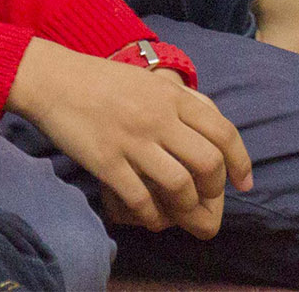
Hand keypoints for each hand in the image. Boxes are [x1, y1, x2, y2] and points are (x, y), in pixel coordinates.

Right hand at [6, 40, 252, 236]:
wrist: (55, 80)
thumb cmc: (103, 81)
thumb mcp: (150, 81)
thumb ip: (182, 100)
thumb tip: (213, 127)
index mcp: (172, 96)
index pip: (223, 131)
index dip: (240, 162)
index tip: (244, 183)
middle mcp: (158, 118)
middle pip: (208, 163)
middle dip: (214, 189)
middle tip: (207, 197)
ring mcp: (132, 141)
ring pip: (180, 185)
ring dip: (186, 206)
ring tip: (179, 209)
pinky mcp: (106, 162)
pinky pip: (141, 199)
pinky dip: (153, 216)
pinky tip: (152, 218)